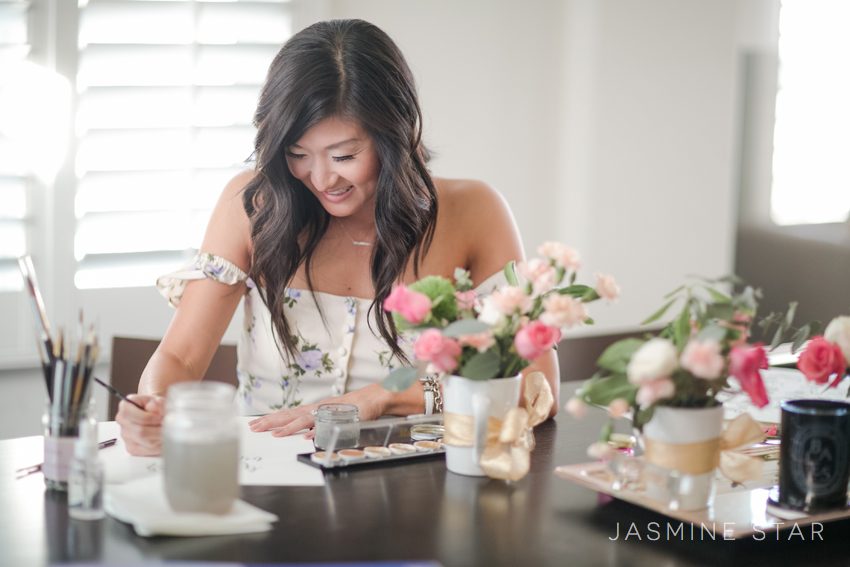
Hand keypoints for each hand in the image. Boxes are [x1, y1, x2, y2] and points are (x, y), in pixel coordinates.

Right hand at [115, 394, 165, 455]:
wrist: (156, 413)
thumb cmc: (156, 406)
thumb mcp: (158, 400)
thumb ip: (157, 404)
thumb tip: (155, 407)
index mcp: (125, 406)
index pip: (129, 414)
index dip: (148, 417)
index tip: (160, 417)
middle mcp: (123, 422)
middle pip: (141, 431)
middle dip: (158, 429)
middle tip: (168, 425)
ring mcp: (126, 437)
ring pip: (148, 442)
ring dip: (161, 437)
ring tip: (166, 430)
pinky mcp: (132, 448)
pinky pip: (150, 450)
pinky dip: (160, 445)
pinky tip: (162, 437)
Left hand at [248, 383, 390, 438]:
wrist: (375, 397)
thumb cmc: (356, 408)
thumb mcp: (333, 416)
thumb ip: (320, 425)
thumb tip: (308, 435)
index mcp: (314, 409)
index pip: (289, 413)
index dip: (272, 418)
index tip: (257, 423)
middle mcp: (317, 408)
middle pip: (289, 414)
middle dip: (270, 421)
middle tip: (253, 428)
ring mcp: (327, 412)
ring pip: (302, 419)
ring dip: (286, 427)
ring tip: (272, 434)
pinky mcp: (338, 417)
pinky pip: (324, 424)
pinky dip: (314, 430)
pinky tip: (303, 437)